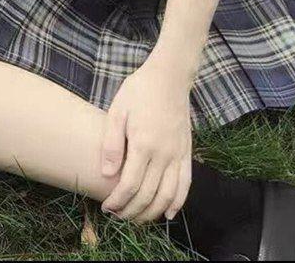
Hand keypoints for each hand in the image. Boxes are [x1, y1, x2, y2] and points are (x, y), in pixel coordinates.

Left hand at [100, 47, 192, 222]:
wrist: (169, 77)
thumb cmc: (138, 91)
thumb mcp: (117, 111)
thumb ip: (112, 144)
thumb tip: (107, 174)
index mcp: (143, 144)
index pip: (130, 185)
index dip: (117, 201)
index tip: (106, 207)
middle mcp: (164, 154)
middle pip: (148, 196)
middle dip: (131, 211)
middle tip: (118, 216)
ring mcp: (178, 155)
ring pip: (168, 196)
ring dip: (152, 213)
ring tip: (136, 218)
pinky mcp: (187, 152)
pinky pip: (186, 184)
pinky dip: (177, 203)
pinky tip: (167, 213)